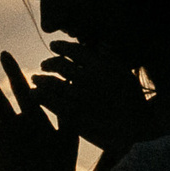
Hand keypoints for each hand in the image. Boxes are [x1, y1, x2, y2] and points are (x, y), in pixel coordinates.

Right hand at [0, 50, 76, 170]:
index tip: (4, 54)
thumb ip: (69, 116)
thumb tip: (72, 91)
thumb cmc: (61, 168)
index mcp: (33, 116)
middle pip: (0, 98)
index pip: (19, 87)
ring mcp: (3, 138)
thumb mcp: (68, 138)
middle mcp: (16, 124)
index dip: (12, 70)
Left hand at [37, 37, 151, 152]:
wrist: (135, 126)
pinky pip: (48, 101)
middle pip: (58, 64)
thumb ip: (110, 58)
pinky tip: (34, 94)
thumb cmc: (133, 99)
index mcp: (99, 65)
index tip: (53, 46)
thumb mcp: (125, 73)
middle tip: (43, 64)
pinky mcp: (70, 113)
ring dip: (40, 79)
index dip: (61, 46)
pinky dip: (39, 95)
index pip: (73, 50)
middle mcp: (86, 77)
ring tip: (36, 79)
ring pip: (50, 82)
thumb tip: (101, 44)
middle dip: (48, 63)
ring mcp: (77, 96)